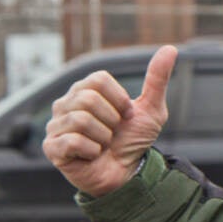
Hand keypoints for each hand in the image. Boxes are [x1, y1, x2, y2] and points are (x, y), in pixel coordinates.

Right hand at [43, 45, 177, 196]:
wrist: (127, 173)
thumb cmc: (134, 139)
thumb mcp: (151, 109)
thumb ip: (157, 79)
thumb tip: (171, 48)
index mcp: (85, 89)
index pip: (98, 79)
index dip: (119, 99)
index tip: (126, 114)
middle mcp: (65, 103)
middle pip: (88, 99)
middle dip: (112, 119)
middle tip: (113, 132)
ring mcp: (55, 125)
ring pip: (81, 120)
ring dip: (103, 137)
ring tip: (103, 144)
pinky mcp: (51, 148)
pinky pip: (72, 142)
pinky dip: (92, 151)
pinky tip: (92, 155)